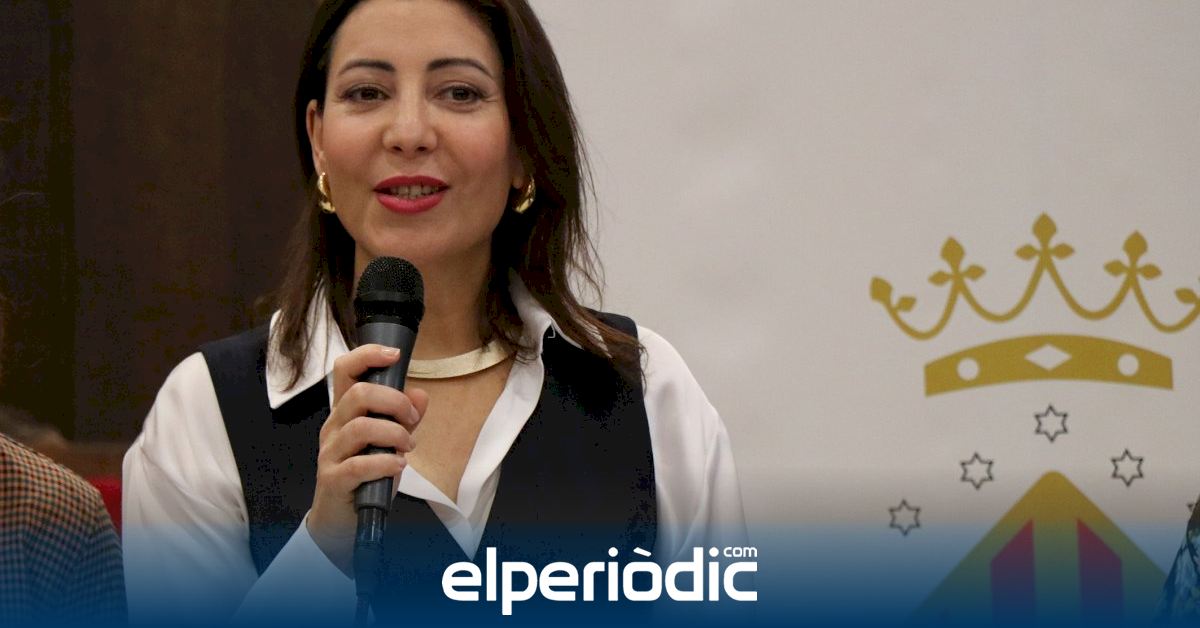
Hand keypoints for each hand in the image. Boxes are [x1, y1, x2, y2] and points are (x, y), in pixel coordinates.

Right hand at [306, 344, 427, 573]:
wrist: (342, 521)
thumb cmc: (366, 476)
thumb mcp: (389, 443)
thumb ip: (405, 418)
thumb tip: (421, 395)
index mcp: (344, 412)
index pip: (345, 370)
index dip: (367, 355)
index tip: (395, 354)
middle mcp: (333, 428)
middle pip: (357, 395)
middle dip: (394, 402)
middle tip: (412, 419)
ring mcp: (330, 454)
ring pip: (361, 427)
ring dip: (394, 434)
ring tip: (407, 447)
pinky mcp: (333, 480)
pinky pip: (359, 465)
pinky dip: (386, 463)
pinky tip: (398, 467)